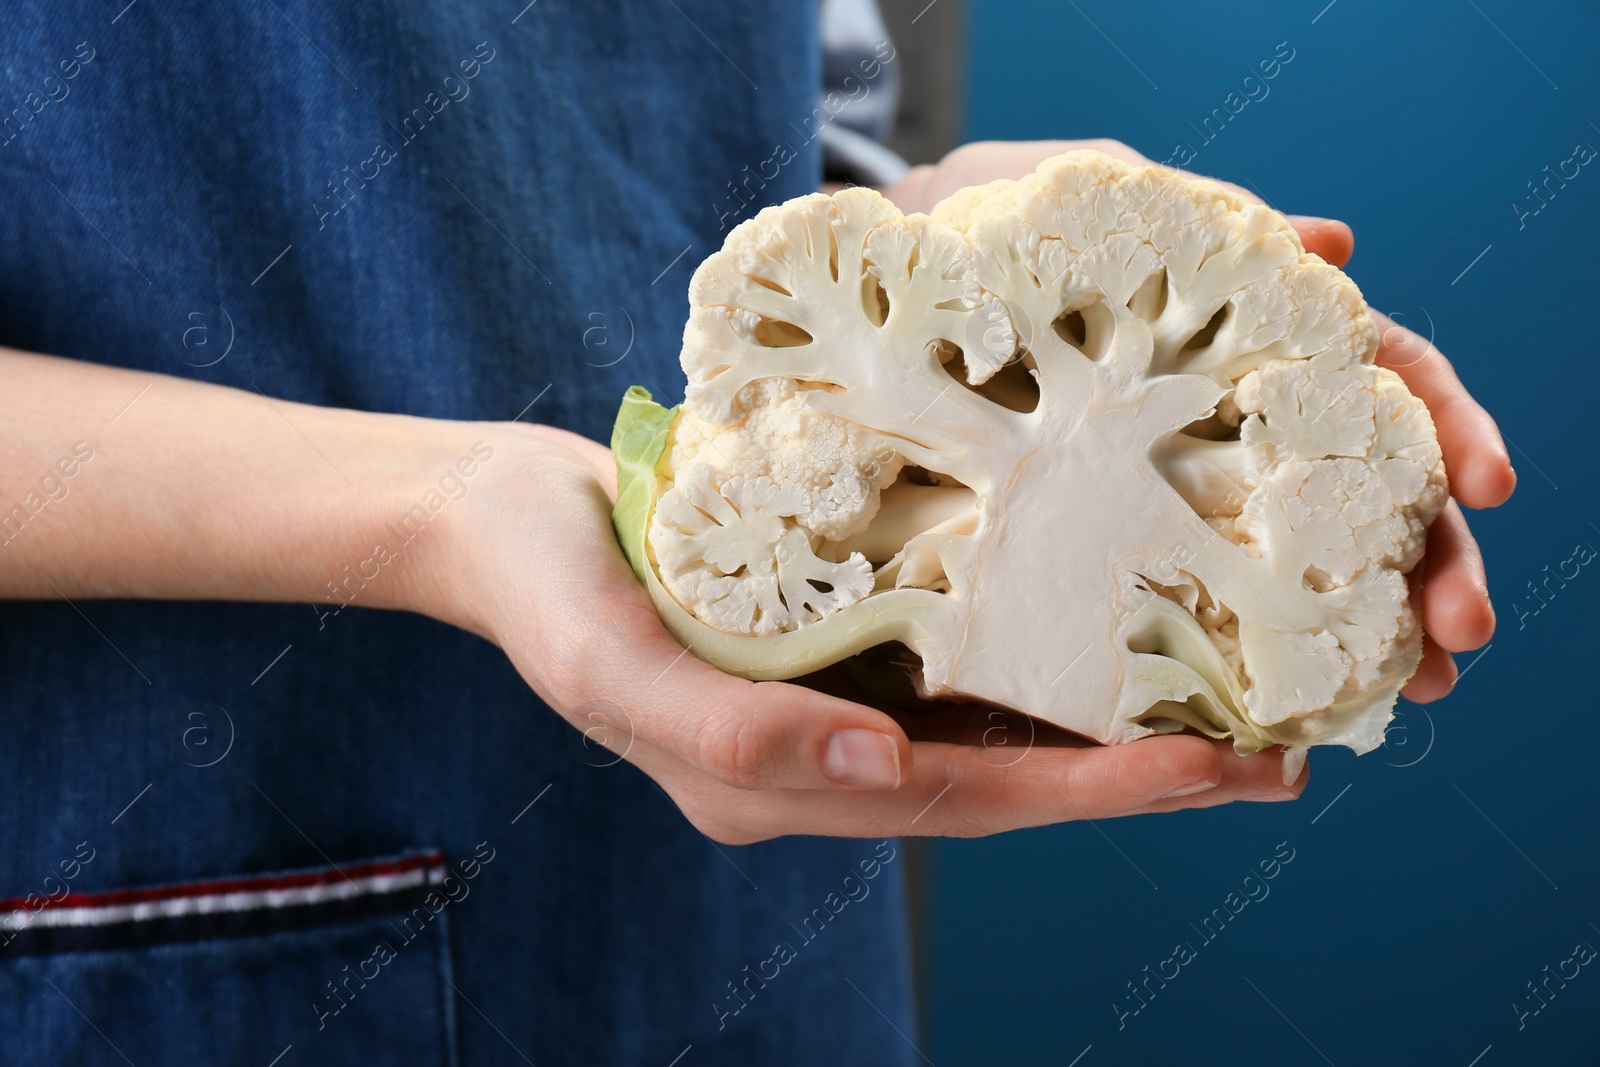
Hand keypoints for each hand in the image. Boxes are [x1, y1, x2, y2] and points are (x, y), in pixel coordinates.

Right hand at [428, 424, 1297, 845]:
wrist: (504, 516)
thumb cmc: (542, 585)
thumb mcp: (607, 663)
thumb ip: (734, 732)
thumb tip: (884, 768)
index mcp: (779, 787)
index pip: (966, 798)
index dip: (1093, 789)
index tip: (1213, 768)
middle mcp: (828, 757)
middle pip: (1009, 772)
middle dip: (1139, 768)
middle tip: (1278, 751)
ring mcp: (836, 697)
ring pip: (999, 716)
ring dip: (1112, 711)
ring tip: (1234, 693)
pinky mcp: (840, 634)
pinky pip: (963, 651)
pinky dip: (1047, 643)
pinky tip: (1118, 613)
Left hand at [885, 139, 1514, 703]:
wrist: (899, 264)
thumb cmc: (1002, 220)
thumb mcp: (1100, 198)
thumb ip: (1208, 219)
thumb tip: (1334, 244)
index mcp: (1255, 340)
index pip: (1381, 384)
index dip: (1445, 429)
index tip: (1488, 483)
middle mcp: (1230, 424)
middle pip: (1362, 495)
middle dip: (1427, 563)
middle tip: (1459, 636)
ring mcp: (1171, 488)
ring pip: (1293, 566)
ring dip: (1366, 633)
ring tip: (1415, 692)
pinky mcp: (1103, 543)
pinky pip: (1182, 608)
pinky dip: (1243, 664)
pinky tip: (1279, 720)